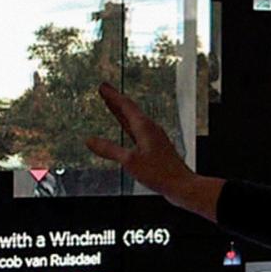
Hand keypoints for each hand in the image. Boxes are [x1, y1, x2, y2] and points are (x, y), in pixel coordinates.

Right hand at [85, 83, 195, 203]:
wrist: (180, 184)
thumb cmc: (159, 173)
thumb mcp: (129, 161)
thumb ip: (109, 150)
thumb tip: (90, 140)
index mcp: (144, 127)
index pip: (125, 106)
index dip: (112, 96)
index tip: (102, 86)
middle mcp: (150, 128)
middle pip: (130, 109)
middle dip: (115, 99)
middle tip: (104, 90)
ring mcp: (154, 137)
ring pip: (134, 119)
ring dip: (121, 111)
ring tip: (112, 104)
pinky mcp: (155, 146)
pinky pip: (137, 129)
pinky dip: (128, 124)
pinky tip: (127, 129)